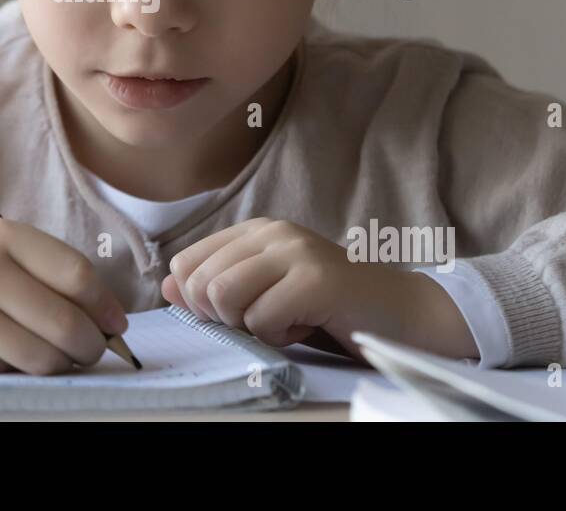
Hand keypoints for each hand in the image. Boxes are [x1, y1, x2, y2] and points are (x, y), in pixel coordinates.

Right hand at [0, 218, 129, 374]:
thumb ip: (42, 271)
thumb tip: (105, 316)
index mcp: (1, 235)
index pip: (77, 274)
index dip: (105, 305)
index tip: (115, 323)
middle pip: (68, 321)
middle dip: (91, 345)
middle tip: (92, 350)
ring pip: (45, 356)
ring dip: (62, 365)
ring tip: (56, 357)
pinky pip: (11, 372)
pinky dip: (22, 371)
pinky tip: (10, 356)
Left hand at [160, 217, 478, 360]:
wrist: (399, 313)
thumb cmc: (328, 308)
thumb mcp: (265, 293)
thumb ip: (216, 285)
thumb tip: (166, 285)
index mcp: (255, 231)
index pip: (186, 264)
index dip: (197, 301)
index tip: (235, 313)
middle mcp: (272, 232)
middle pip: (201, 283)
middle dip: (224, 317)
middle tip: (263, 320)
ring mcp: (295, 252)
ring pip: (224, 297)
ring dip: (251, 326)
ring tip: (285, 320)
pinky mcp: (316, 280)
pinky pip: (262, 318)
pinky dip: (280, 335)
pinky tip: (307, 324)